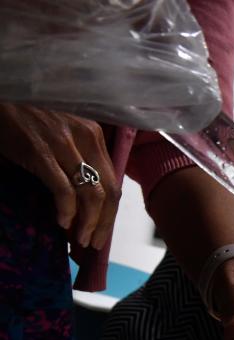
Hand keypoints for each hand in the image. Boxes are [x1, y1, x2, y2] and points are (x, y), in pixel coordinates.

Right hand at [0, 104, 118, 248]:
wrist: (0, 94)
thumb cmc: (25, 116)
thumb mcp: (60, 134)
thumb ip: (77, 160)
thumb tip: (84, 202)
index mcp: (94, 135)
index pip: (114, 181)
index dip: (110, 212)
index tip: (102, 232)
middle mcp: (86, 137)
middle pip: (109, 191)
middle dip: (104, 223)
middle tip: (93, 243)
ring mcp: (64, 143)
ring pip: (91, 193)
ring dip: (88, 222)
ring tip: (80, 239)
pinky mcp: (40, 150)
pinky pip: (63, 189)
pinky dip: (66, 210)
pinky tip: (62, 222)